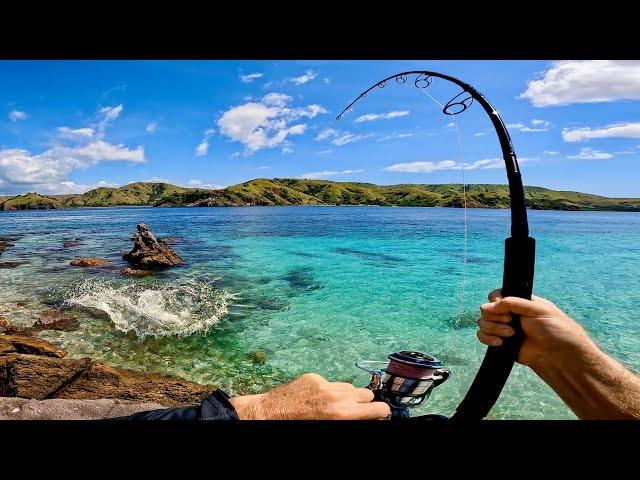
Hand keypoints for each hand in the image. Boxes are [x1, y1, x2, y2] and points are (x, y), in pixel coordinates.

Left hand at [229, 373, 390, 419]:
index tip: (381, 414)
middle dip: (364, 403)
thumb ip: (349, 420)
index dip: (381, 412)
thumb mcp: (331, 425)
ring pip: (348, 387)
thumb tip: (363, 417)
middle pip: (365, 394)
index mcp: (341, 414)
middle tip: (359, 411)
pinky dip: (329, 390)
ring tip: (337, 406)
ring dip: (347, 395)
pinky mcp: (313, 377)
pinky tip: (318, 400)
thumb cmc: (299, 426)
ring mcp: (324, 384)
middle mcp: (335, 397)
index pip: (376, 409)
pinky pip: (330, 382)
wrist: (269, 415)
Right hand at [477, 289, 594, 369]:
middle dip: (496, 317)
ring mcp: (504, 329)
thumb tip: (485, 307)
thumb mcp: (536, 309)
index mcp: (519, 302)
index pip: (496, 296)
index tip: (507, 311)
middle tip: (511, 322)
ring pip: (483, 323)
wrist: (558, 355)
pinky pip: (483, 337)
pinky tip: (500, 343)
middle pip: (486, 310)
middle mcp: (510, 314)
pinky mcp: (501, 343)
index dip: (495, 302)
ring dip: (493, 328)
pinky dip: (487, 339)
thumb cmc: (554, 329)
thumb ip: (511, 303)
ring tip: (511, 334)